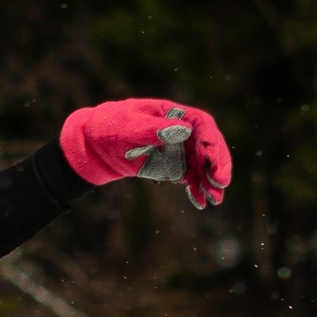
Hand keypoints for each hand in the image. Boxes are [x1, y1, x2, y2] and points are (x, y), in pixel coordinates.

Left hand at [59, 98, 232, 208]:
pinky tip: (202, 203)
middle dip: (217, 164)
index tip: (214, 160)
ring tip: (215, 200)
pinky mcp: (172, 167)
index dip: (212, 141)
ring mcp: (178, 150)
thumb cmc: (110, 126)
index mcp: (173, 114)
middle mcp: (181, 131)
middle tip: (221, 183)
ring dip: (210, 181)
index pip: (201, 124)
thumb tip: (183, 130)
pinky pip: (190, 178)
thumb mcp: (128, 126)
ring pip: (202, 165)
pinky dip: (197, 189)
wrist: (95, 145)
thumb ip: (154, 129)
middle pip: (207, 146)